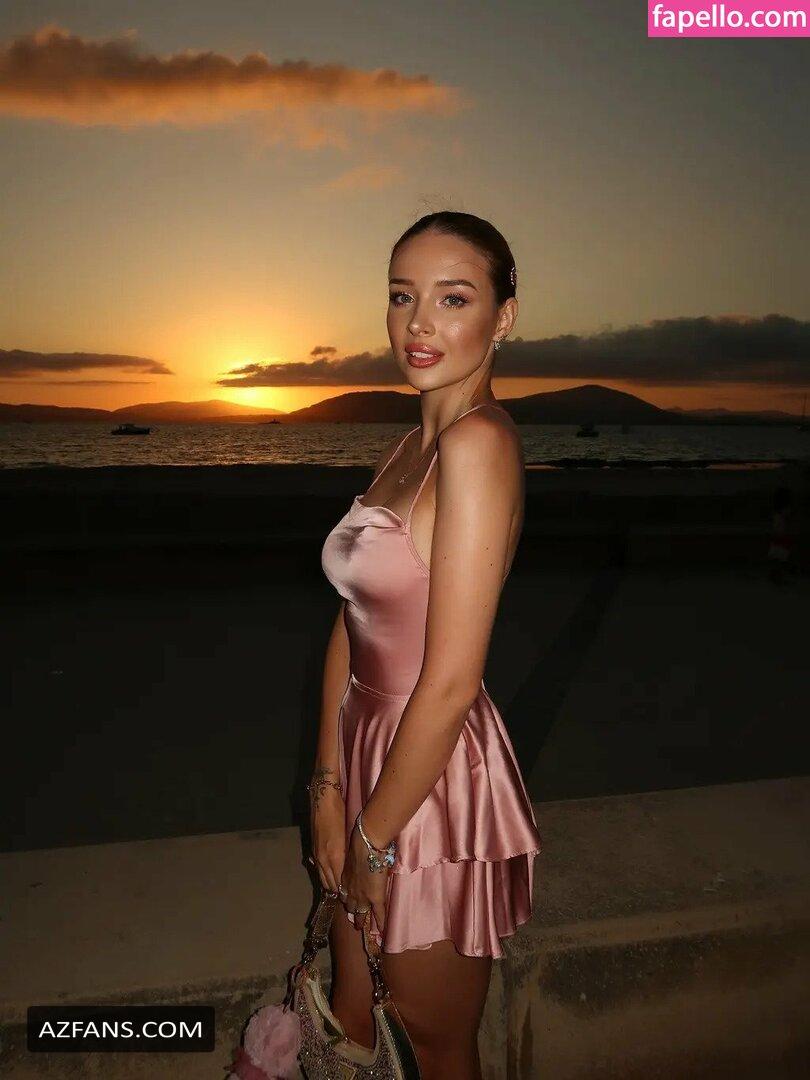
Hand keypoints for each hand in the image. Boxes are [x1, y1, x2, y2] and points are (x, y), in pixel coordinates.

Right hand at [308, 769, 345, 894]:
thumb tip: (352, 869)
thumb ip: (348, 854)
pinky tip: (331, 878)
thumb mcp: (347, 835)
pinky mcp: (314, 848)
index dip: (346, 891)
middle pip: (330, 882)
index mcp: (333, 856)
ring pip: (323, 877)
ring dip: (331, 885)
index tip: (355, 898)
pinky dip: (326, 875)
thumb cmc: (338, 814)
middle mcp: (323, 858)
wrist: (322, 799)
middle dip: (338, 891)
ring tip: (341, 892)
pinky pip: (319, 869)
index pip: (339, 881)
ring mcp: (317, 854)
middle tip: (350, 899)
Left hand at [339, 820, 389, 937]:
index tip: (347, 902)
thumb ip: (355, 860)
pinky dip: (380, 922)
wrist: (367, 846)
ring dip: (361, 919)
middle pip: (350, 904)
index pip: (344, 893)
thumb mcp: (353, 855)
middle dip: (351, 912)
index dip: (346, 898)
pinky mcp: (375, 898)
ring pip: (360, 912)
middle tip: (353, 919)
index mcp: (345, 879)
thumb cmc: (361, 845)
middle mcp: (351, 890)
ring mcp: (362, 896)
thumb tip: (358, 856)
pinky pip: (378, 913)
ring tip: (361, 925)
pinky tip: (382, 930)